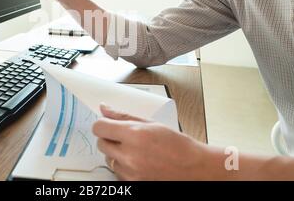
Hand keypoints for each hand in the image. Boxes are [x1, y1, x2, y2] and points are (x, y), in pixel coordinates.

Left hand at [92, 104, 215, 180]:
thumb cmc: (178, 146)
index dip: (102, 124)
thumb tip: (105, 110)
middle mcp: (129, 155)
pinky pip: (117, 172)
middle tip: (124, 136)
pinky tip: (138, 162)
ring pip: (108, 158)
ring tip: (136, 150)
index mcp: (134, 135)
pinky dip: (123, 167)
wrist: (194, 169)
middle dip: (109, 138)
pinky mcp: (132, 183)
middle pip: (101, 143)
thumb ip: (124, 116)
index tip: (106, 124)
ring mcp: (130, 172)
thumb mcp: (151, 124)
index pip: (99, 128)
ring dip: (117, 153)